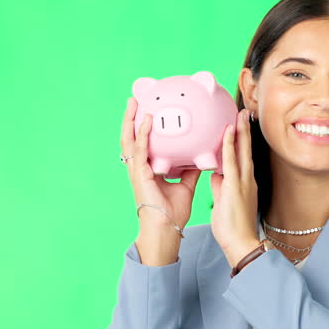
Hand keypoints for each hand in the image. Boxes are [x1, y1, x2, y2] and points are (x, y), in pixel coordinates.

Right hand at [121, 97, 200, 234]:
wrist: (167, 227)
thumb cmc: (173, 212)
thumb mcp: (185, 185)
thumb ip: (190, 170)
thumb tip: (199, 157)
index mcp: (148, 170)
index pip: (143, 144)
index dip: (142, 129)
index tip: (146, 112)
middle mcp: (140, 168)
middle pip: (131, 138)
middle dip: (130, 119)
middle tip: (134, 100)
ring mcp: (138, 171)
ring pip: (129, 140)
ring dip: (130, 120)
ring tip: (133, 103)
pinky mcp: (140, 174)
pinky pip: (140, 150)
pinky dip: (142, 134)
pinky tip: (146, 120)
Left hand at [210, 109, 261, 266]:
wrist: (242, 244)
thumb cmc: (233, 228)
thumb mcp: (224, 202)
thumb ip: (220, 186)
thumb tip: (215, 175)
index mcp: (244, 183)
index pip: (241, 157)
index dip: (240, 141)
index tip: (239, 126)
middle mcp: (247, 179)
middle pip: (245, 150)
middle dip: (244, 130)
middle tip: (243, 112)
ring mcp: (243, 182)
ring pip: (241, 151)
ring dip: (241, 132)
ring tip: (239, 114)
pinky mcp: (236, 186)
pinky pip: (231, 161)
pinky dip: (229, 145)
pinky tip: (228, 132)